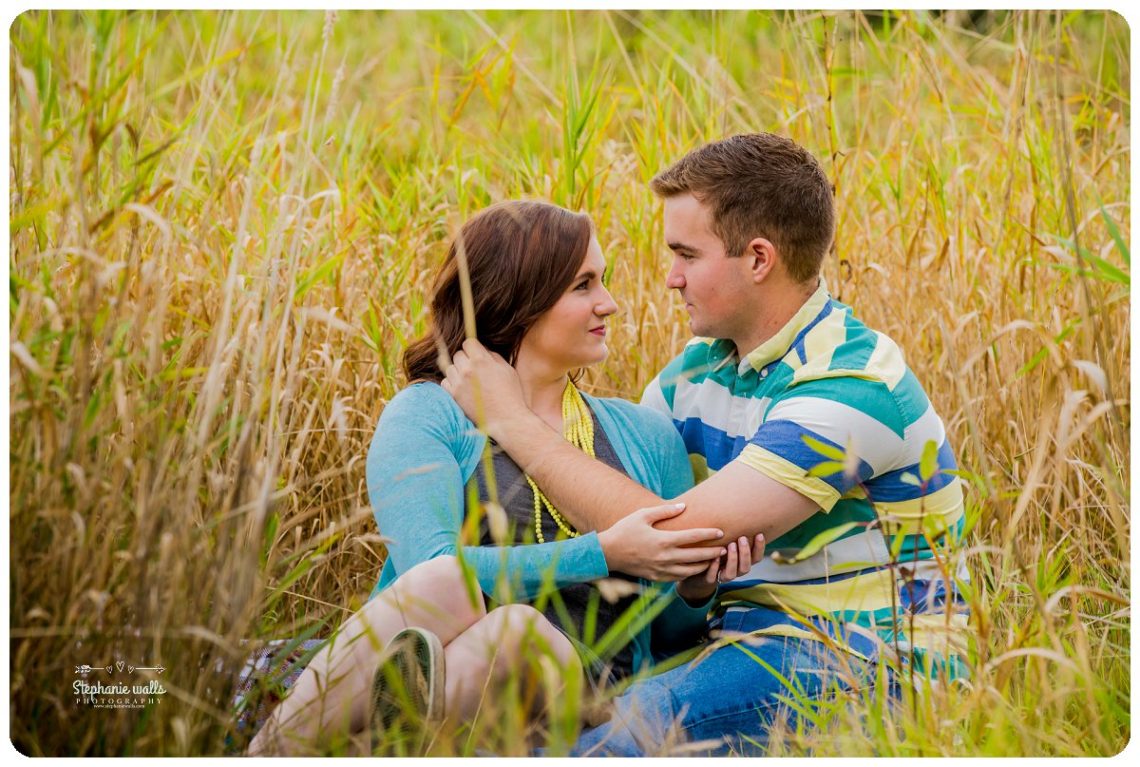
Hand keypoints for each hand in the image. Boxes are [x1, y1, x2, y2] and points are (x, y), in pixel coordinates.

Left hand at [440, 338, 525, 435]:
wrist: (506, 419)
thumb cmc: (511, 394)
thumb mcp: (507, 369)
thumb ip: (493, 356)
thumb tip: (483, 349)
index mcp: (481, 360)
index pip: (468, 343)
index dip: (473, 348)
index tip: (476, 354)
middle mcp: (467, 369)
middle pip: (458, 354)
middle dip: (466, 359)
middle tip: (474, 369)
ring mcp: (458, 383)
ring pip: (450, 367)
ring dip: (458, 371)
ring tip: (469, 380)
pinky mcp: (454, 395)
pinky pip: (445, 382)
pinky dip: (452, 383)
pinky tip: (462, 388)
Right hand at [597, 503, 724, 581]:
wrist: (608, 553)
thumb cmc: (624, 530)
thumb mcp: (642, 515)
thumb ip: (664, 511)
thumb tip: (684, 506)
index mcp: (663, 540)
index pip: (693, 537)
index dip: (709, 534)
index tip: (721, 531)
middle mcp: (665, 557)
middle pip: (696, 556)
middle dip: (712, 552)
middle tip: (724, 548)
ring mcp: (661, 570)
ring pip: (689, 571)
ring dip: (704, 566)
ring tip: (713, 560)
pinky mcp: (656, 578)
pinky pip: (678, 578)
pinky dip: (689, 574)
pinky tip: (694, 569)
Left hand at [676, 533, 765, 603]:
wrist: (696, 571)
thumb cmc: (715, 550)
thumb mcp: (725, 541)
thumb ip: (733, 532)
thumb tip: (739, 508)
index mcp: (742, 563)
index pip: (756, 558)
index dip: (759, 548)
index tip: (759, 534)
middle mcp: (734, 571)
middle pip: (746, 567)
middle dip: (745, 552)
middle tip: (742, 538)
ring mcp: (721, 577)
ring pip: (732, 574)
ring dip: (733, 559)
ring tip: (730, 545)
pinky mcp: (707, 580)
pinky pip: (712, 577)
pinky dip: (714, 567)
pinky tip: (715, 557)